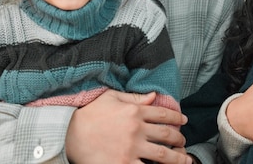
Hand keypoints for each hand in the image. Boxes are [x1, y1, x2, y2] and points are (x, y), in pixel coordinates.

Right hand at [65, 90, 191, 163]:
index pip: (163, 114)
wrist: (67, 133)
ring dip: (177, 158)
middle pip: (167, 135)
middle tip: (184, 143)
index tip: (184, 121)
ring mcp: (131, 149)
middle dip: (179, 140)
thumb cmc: (88, 113)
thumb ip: (134, 97)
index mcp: (135, 111)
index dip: (177, 117)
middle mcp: (137, 129)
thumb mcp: (111, 98)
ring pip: (163, 155)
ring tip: (185, 160)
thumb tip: (153, 96)